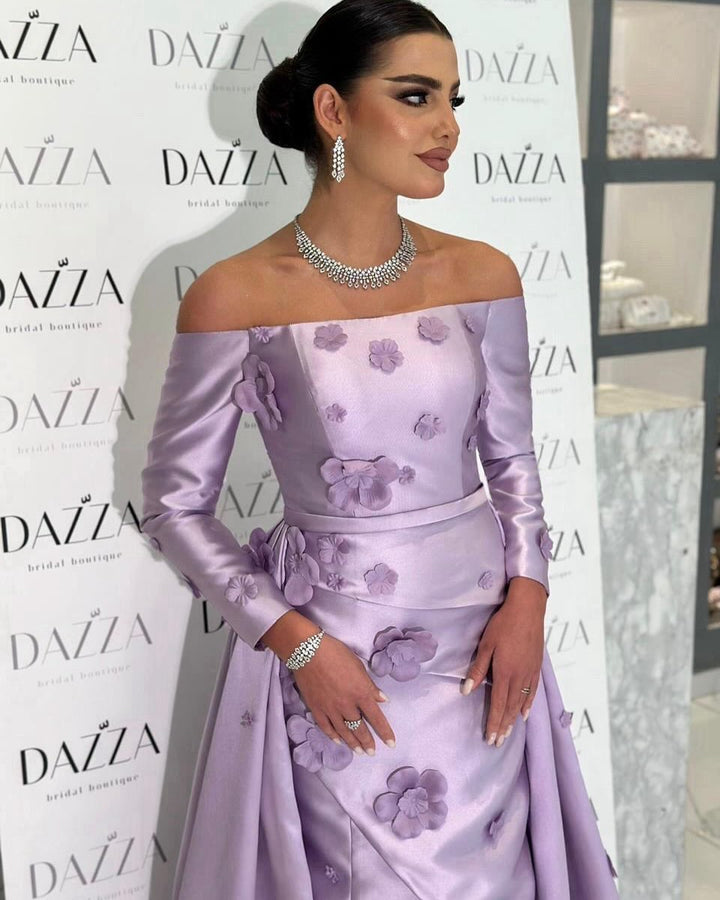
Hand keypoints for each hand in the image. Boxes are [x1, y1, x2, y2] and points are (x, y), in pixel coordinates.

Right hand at [291, 632, 395, 755]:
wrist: (308, 652)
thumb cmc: (336, 653)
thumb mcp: (358, 666)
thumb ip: (370, 686)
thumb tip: (382, 700)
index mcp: (361, 693)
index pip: (377, 717)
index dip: (385, 732)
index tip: (391, 743)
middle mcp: (347, 705)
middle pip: (360, 728)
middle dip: (368, 742)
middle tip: (372, 752)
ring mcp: (330, 709)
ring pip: (344, 731)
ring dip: (353, 743)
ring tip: (359, 752)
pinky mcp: (316, 708)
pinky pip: (326, 727)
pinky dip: (333, 736)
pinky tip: (338, 741)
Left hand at [462, 577, 545, 745]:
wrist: (528, 610)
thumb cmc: (503, 624)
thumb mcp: (486, 644)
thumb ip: (478, 669)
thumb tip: (466, 690)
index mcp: (504, 673)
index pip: (497, 704)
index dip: (494, 723)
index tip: (490, 739)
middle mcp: (519, 677)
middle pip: (510, 708)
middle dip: (503, 726)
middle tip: (498, 743)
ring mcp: (530, 673)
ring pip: (521, 702)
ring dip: (513, 719)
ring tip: (508, 733)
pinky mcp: (536, 667)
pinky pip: (532, 692)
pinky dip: (528, 705)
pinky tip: (524, 714)